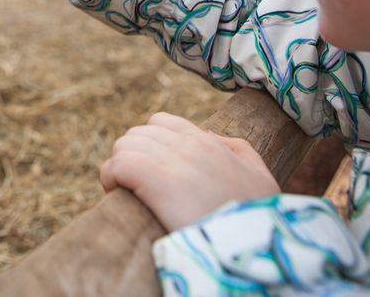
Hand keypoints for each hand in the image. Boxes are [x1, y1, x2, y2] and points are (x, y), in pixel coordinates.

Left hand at [100, 112, 279, 231]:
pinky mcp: (157, 181)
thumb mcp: (259, 177)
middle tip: (133, 184)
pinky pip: (117, 165)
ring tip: (123, 190)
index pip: (161, 123)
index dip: (148, 144)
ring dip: (118, 167)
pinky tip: (115, 192)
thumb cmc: (259, 219)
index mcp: (208, 142)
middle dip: (131, 157)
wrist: (258, 246)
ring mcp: (174, 160)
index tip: (148, 169)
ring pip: (124, 145)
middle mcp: (190, 145)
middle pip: (137, 134)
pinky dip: (110, 177)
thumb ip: (238, 151)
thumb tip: (209, 137)